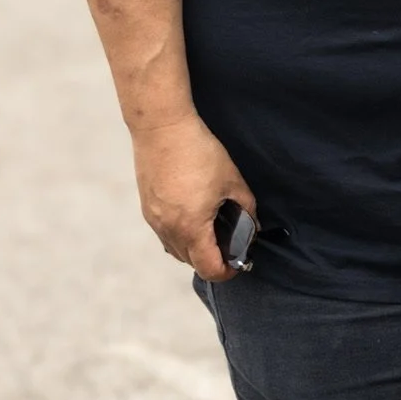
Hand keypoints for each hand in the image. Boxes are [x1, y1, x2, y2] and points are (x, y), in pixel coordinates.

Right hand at [130, 111, 257, 280]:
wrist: (162, 128)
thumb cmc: (198, 152)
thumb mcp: (232, 180)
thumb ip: (246, 208)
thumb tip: (253, 225)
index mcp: (192, 227)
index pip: (209, 269)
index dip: (227, 272)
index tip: (238, 263)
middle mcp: (168, 229)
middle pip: (191, 262)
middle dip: (212, 260)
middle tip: (229, 244)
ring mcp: (154, 220)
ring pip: (175, 250)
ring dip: (194, 249)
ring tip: (211, 230)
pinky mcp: (147, 207)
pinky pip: (164, 234)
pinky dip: (179, 235)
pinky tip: (191, 216)